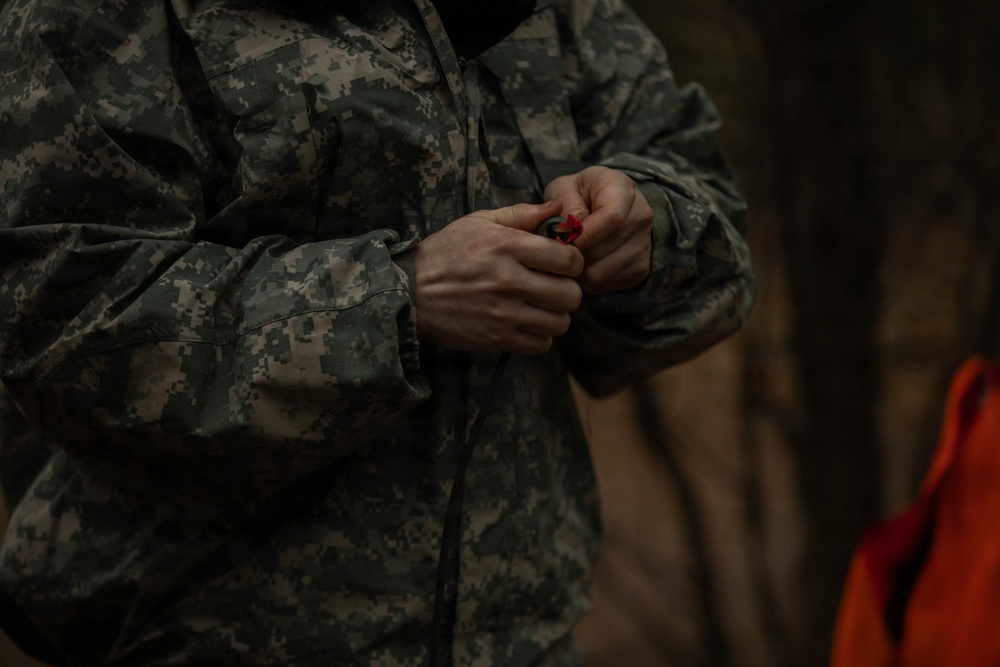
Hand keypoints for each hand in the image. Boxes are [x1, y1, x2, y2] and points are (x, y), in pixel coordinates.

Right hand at [413, 200, 584, 354]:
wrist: (409, 291)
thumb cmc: (446, 252)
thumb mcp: (479, 222)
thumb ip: (521, 214)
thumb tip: (559, 207)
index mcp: (508, 246)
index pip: (569, 259)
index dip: (572, 262)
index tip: (561, 264)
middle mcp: (509, 280)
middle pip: (571, 295)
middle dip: (567, 291)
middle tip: (553, 288)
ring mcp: (504, 313)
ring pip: (559, 323)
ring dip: (554, 316)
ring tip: (539, 308)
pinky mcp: (496, 338)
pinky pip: (540, 345)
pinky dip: (539, 337)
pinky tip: (526, 324)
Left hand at [544, 166, 653, 293]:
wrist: (604, 205)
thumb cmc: (578, 195)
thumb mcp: (565, 187)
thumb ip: (565, 202)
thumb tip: (569, 230)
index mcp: (623, 189)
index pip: (613, 218)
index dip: (586, 235)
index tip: (565, 240)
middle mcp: (641, 216)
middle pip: (603, 249)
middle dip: (574, 254)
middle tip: (556, 251)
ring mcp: (643, 245)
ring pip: (601, 272)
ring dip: (577, 271)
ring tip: (567, 258)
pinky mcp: (640, 268)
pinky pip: (606, 284)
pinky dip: (587, 281)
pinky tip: (582, 265)